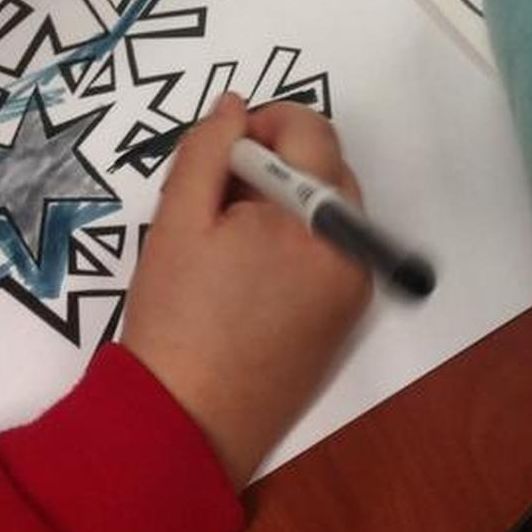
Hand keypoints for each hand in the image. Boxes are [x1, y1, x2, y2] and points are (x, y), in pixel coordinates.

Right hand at [121, 94, 371, 489]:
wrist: (184, 424)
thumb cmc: (177, 318)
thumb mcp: (178, 219)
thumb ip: (208, 149)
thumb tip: (235, 107)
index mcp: (320, 220)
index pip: (311, 134)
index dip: (262, 125)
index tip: (221, 149)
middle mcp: (353, 250)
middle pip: (326, 170)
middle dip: (275, 165)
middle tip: (215, 197)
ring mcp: (353, 289)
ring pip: (328, 211)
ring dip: (285, 203)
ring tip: (225, 237)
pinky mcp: (342, 320)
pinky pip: (328, 253)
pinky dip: (295, 243)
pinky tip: (245, 271)